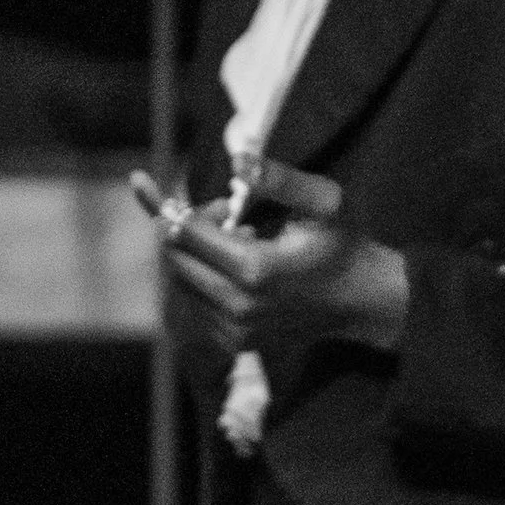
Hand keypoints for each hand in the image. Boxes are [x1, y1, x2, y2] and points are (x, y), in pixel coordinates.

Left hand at [130, 159, 407, 361]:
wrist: (360, 301)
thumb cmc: (343, 243)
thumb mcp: (322, 201)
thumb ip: (279, 179)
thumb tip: (239, 160)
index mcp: (255, 269)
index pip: (185, 233)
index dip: (167, 205)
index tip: (143, 182)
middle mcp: (238, 305)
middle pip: (176, 258)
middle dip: (189, 226)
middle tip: (229, 210)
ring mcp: (234, 330)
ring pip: (184, 281)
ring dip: (200, 253)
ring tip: (245, 238)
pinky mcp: (234, 344)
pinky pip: (197, 303)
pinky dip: (208, 278)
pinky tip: (245, 269)